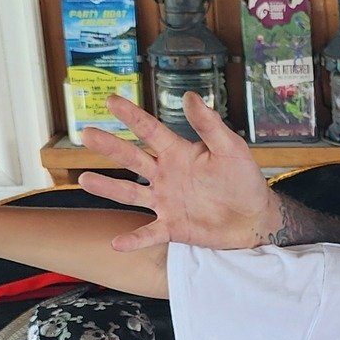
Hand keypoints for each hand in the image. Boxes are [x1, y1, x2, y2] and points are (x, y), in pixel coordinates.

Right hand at [77, 92, 285, 251]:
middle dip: (110, 146)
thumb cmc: (243, 179)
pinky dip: (134, 239)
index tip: (111, 100)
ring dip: (108, 188)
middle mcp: (166, 175)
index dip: (132, 116)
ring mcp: (166, 201)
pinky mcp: (172, 227)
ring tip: (85, 180)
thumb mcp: (231, 148)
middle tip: (86, 134)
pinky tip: (117, 243)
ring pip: (131, 194)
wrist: (254, 217)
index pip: (151, 131)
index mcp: (178, 153)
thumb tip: (190, 96)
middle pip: (132, 159)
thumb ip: (210, 125)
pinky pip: (149, 233)